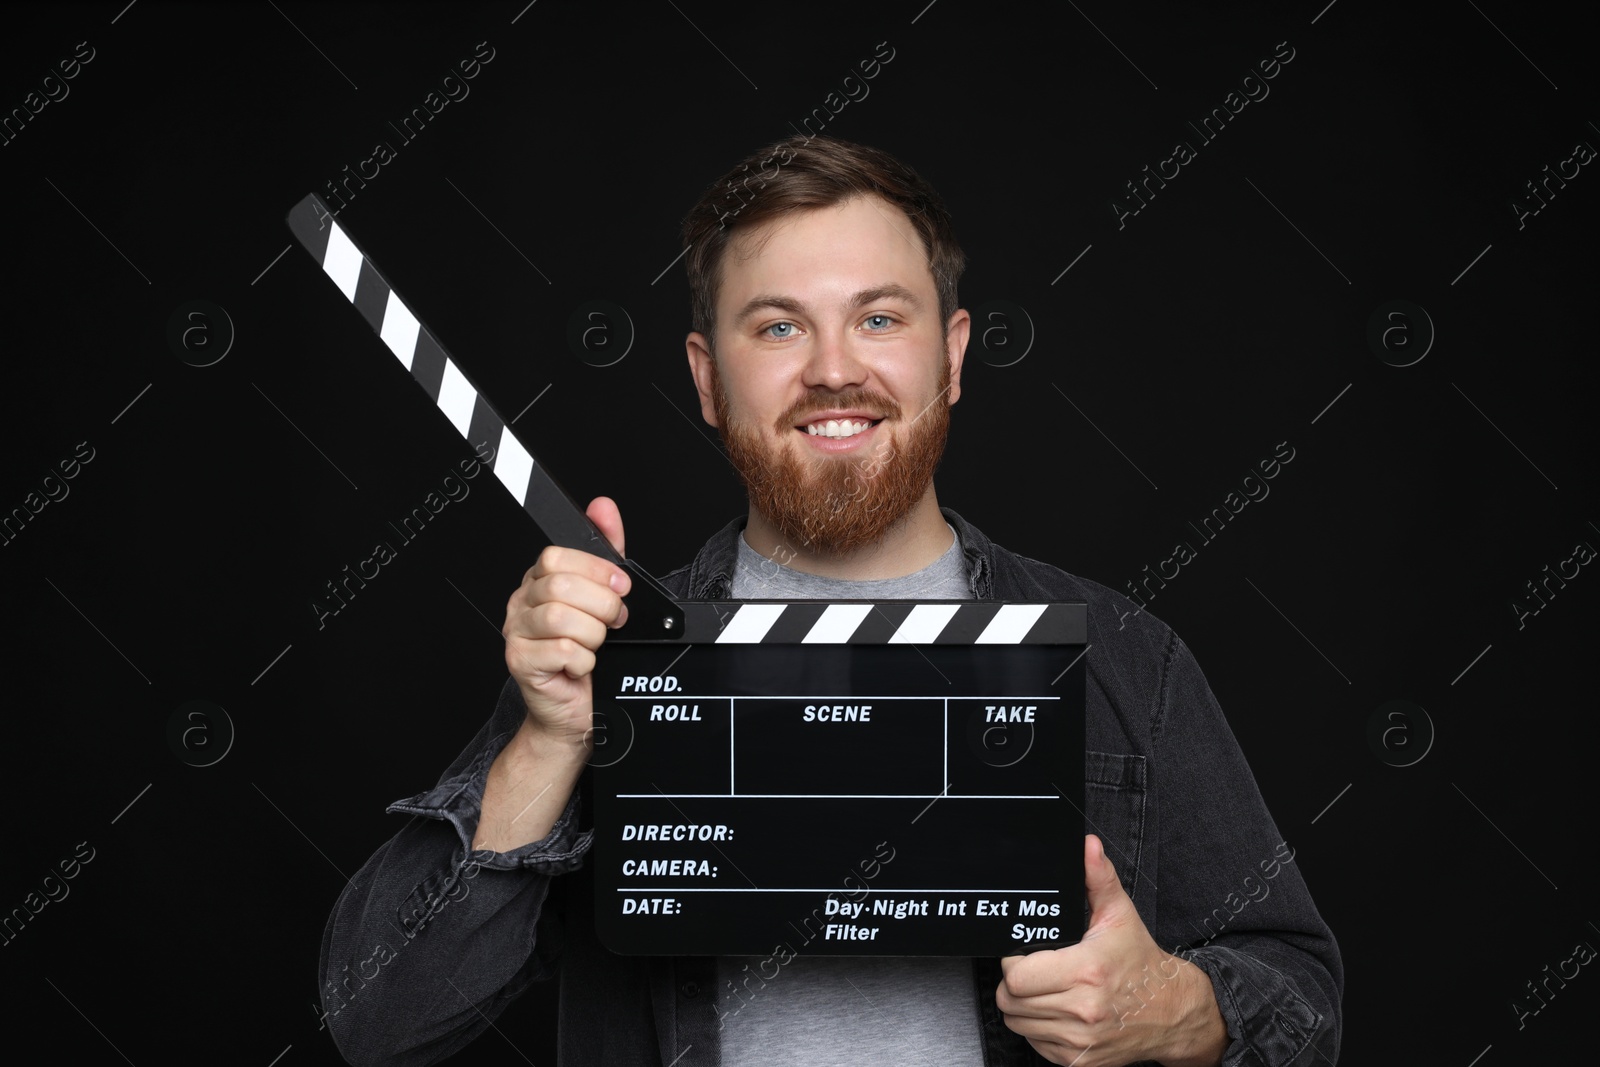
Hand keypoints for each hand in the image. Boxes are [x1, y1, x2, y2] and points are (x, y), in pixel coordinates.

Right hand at [501, 496, 630, 743]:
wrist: (575, 710)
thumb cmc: (587, 655)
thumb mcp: (602, 599)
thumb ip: (605, 553)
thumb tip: (603, 507)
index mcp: (538, 582)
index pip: (557, 556)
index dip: (596, 570)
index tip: (620, 586)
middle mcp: (521, 603)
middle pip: (561, 585)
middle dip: (602, 605)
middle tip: (614, 622)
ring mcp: (516, 633)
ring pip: (562, 618)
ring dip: (594, 635)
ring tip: (597, 646)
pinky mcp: (520, 662)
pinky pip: (563, 650)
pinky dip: (585, 661)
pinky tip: (582, 666)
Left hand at [996, 835, 1228, 1066]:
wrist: (1173, 1011)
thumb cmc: (1141, 963)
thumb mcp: (1119, 915)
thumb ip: (1098, 877)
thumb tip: (1086, 847)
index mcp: (1087, 971)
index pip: (1016, 976)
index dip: (1014, 960)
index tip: (1028, 952)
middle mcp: (1083, 1011)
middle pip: (1010, 1000)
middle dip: (1014, 982)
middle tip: (1034, 969)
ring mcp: (1080, 1041)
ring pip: (1017, 1023)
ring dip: (1023, 1006)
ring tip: (1046, 988)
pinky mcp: (1079, 1061)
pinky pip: (1034, 1043)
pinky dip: (1037, 1028)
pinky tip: (1057, 1010)